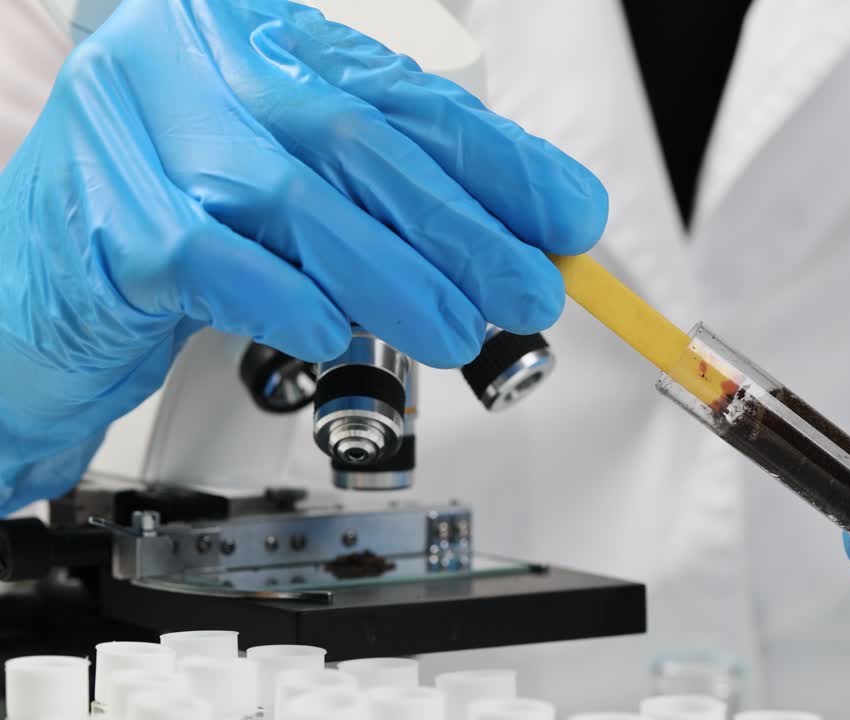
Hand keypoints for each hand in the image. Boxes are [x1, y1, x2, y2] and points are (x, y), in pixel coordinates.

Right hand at [0, 0, 606, 511]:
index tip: (566, 215)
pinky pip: (217, 260)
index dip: (496, 161)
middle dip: (464, 228)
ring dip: (399, 278)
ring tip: (458, 330)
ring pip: (299, 201)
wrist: (28, 302)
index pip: (399, 94)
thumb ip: (388, 201)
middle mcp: (189, 62)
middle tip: (531, 288)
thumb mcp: (293, 201)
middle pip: (359, 142)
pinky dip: (288, 301)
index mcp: (249, 37)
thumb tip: (517, 238)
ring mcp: (136, 133)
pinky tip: (328, 330)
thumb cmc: (169, 239)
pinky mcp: (103, 218)